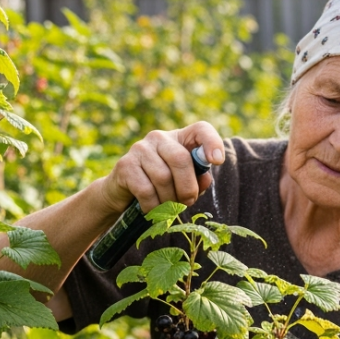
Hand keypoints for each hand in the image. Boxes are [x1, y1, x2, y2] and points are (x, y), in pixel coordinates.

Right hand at [99, 122, 226, 215]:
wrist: (122, 193)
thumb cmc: (160, 188)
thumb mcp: (183, 183)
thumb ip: (197, 180)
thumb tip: (205, 179)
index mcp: (180, 139)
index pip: (201, 130)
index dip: (212, 142)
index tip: (217, 161)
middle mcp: (159, 137)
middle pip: (180, 159)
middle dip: (187, 188)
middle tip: (186, 203)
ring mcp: (140, 148)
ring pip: (163, 177)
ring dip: (169, 200)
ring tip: (167, 208)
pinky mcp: (125, 165)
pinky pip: (146, 190)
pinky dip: (153, 206)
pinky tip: (152, 209)